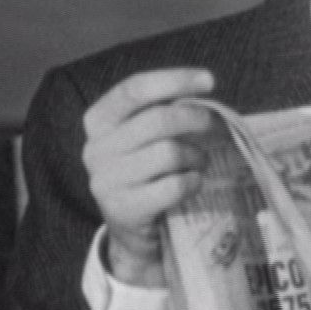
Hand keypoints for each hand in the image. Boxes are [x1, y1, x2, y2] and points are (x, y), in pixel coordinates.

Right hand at [81, 68, 218, 287]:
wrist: (132, 229)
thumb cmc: (148, 172)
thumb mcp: (146, 138)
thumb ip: (164, 113)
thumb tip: (206, 93)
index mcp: (99, 121)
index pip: (134, 89)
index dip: (174, 80)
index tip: (209, 80)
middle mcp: (96, 148)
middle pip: (158, 119)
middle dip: (196, 119)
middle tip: (215, 127)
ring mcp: (106, 181)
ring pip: (169, 153)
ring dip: (196, 156)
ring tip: (199, 162)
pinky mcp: (123, 209)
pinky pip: (173, 186)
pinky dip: (193, 181)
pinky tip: (193, 183)